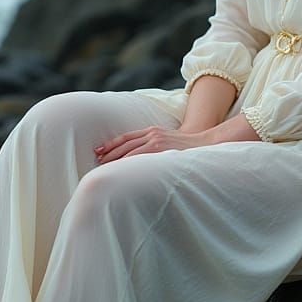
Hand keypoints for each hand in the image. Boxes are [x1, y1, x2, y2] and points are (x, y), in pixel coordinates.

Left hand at [95, 126, 209, 163]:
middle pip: (124, 143)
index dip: (111, 144)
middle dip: (109, 152)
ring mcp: (156, 141)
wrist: (204, 143)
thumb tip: (140, 158)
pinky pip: (139, 156)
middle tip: (96, 160)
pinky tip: (119, 170)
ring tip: (103, 167)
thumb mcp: (167, 141)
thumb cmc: (185, 147)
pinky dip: (127, 162)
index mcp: (152, 131)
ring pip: (129, 151)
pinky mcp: (160, 148)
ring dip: (114, 159)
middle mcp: (152, 134)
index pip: (126, 137)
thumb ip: (153, 145)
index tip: (99, 150)